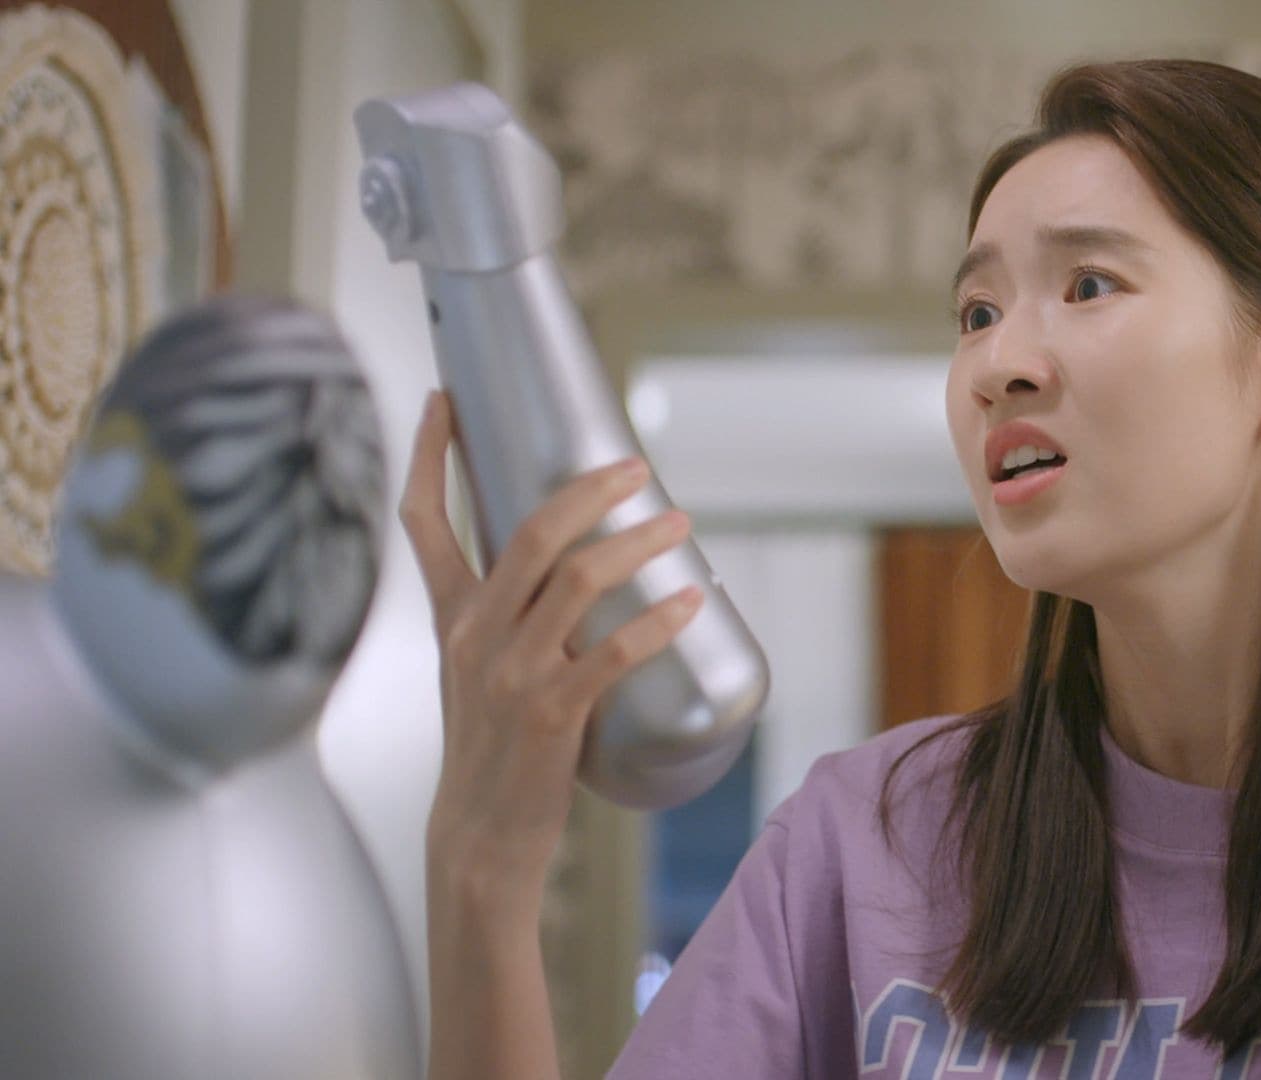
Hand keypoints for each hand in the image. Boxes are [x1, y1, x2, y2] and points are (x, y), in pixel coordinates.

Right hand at [400, 390, 702, 914]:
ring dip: (637, 543)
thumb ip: (509, 619)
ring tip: (681, 525)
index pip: (422, 520)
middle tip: (634, 465)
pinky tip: (690, 600)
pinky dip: (657, 620)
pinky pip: (612, 650)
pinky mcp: (551, 711)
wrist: (478, 834)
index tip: (443, 399)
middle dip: (586, 486)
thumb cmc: (489, 750)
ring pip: (578, 579)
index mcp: (449, 617)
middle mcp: (473, 633)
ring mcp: (510, 671)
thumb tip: (577, 570)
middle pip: (530, 530)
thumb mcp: (478, 671)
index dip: (426, 454)